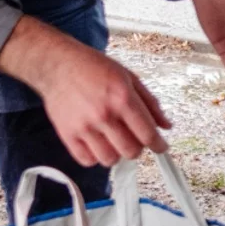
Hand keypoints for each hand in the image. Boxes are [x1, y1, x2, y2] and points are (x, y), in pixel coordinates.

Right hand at [0, 17, 170, 165]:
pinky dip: (95, 156)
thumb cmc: (94, 68)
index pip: (147, 134)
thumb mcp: (128, 77)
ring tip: (112, 140)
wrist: (58, 64)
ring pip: (110, 160)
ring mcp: (84, 126)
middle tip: (133, 138)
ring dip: (116, 153)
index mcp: (123, 98)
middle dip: (137, 148)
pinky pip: (87, 160)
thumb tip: (166, 125)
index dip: (159, 145)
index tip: (161, 147)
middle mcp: (104, 114)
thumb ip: (150, 103)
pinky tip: (96, 143)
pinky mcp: (67, 134)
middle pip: (131, 151)